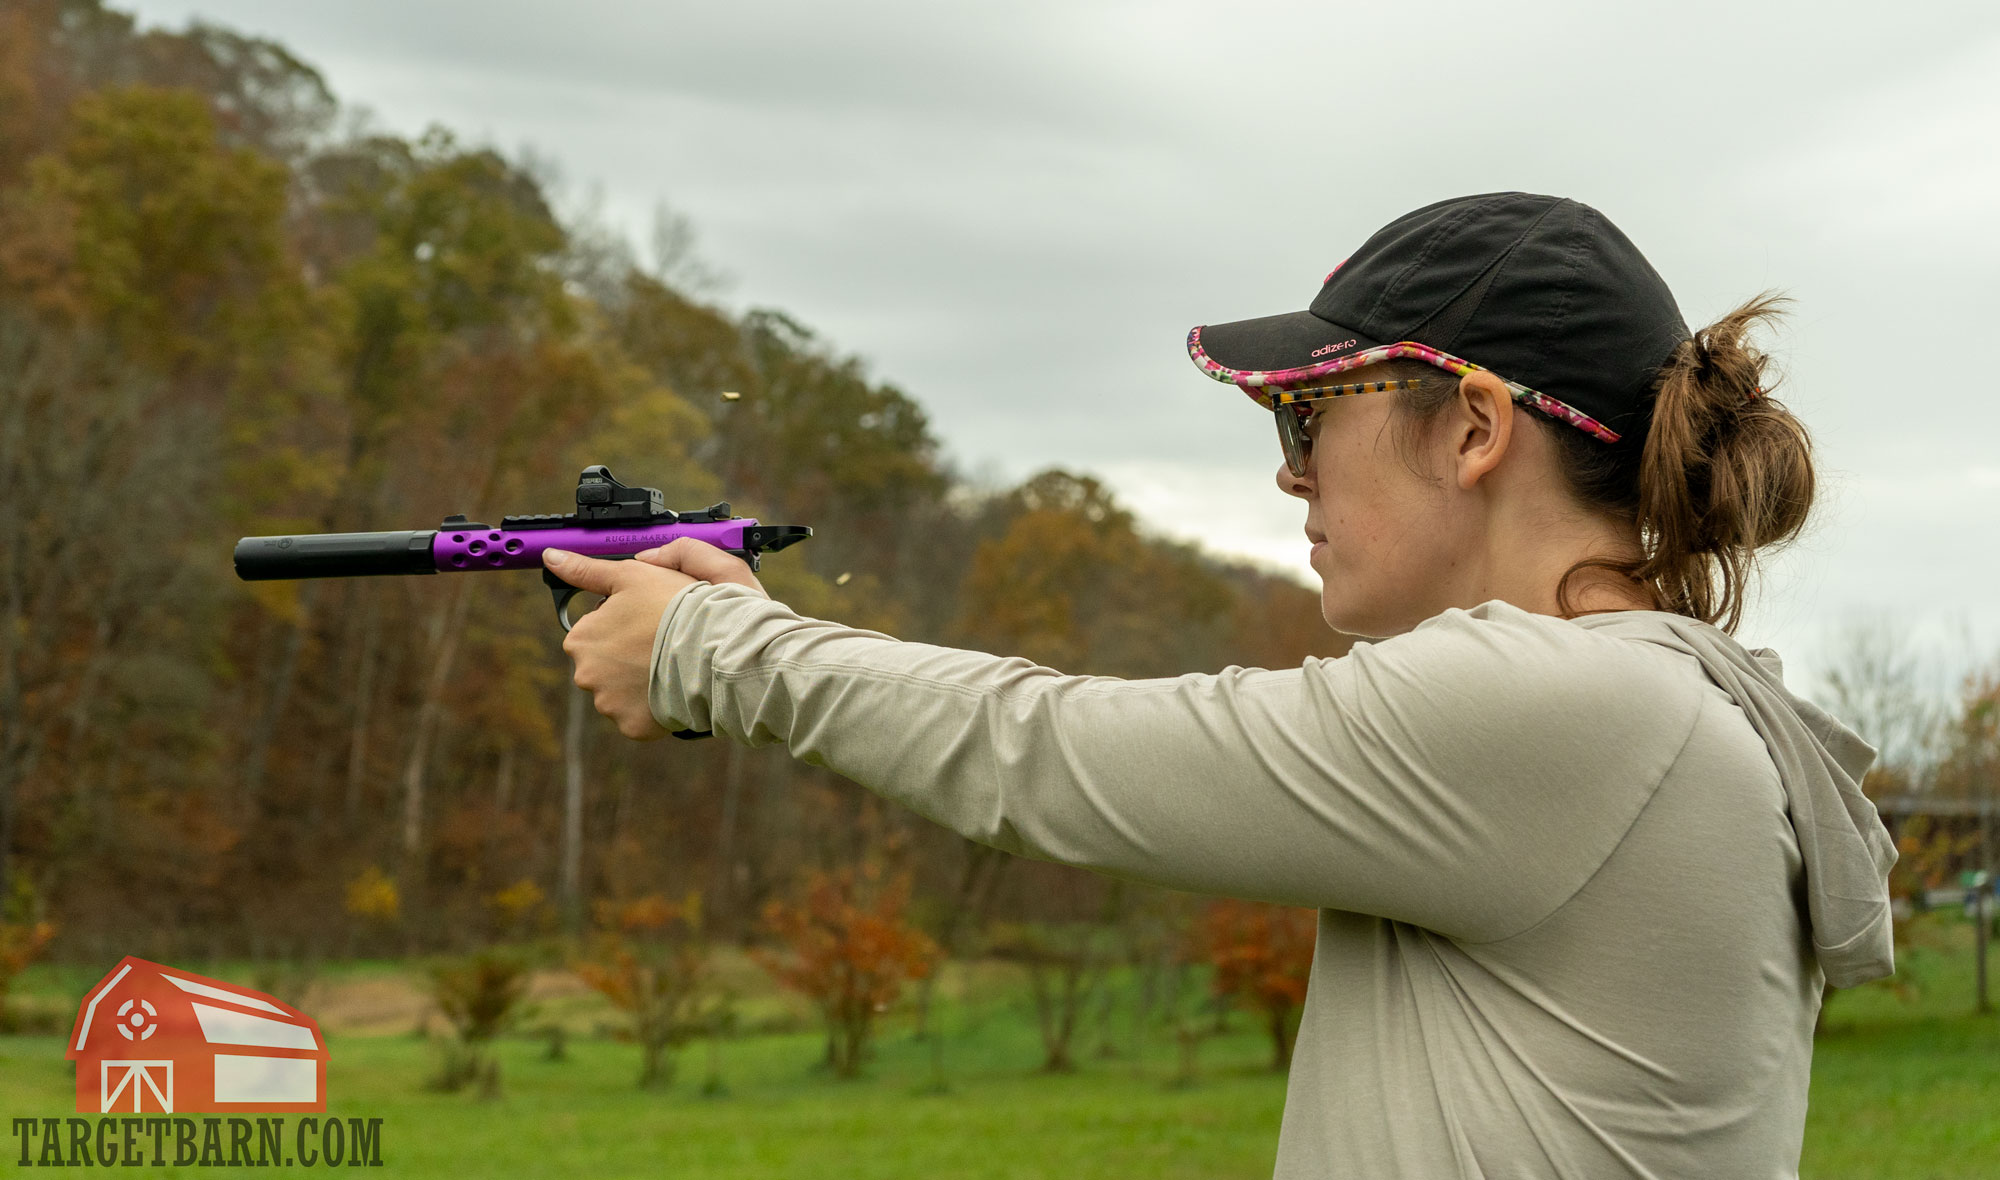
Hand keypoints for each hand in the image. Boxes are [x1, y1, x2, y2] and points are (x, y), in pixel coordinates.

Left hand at [546, 539, 768, 740]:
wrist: (713, 648)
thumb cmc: (675, 606)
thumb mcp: (629, 574)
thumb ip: (585, 569)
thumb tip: (552, 557)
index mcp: (580, 639)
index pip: (593, 632)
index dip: (622, 623)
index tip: (647, 620)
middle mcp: (586, 674)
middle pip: (604, 664)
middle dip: (626, 656)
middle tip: (659, 642)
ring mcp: (608, 704)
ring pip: (621, 692)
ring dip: (639, 682)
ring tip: (669, 665)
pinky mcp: (632, 726)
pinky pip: (639, 717)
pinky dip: (652, 707)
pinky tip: (670, 689)